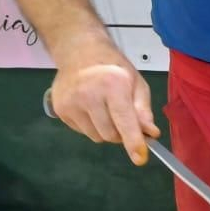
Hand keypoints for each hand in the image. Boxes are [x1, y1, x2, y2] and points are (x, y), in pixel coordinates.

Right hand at [49, 38, 159, 164]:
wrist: (79, 52)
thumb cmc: (113, 68)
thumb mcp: (136, 83)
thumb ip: (143, 110)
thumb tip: (150, 134)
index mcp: (112, 85)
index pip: (124, 119)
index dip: (133, 140)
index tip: (140, 158)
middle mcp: (88, 94)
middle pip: (110, 134)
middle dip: (121, 133)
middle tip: (122, 117)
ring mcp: (70, 103)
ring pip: (96, 137)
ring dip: (106, 131)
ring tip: (104, 109)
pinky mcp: (59, 111)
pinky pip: (83, 132)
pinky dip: (91, 126)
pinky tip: (90, 109)